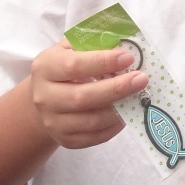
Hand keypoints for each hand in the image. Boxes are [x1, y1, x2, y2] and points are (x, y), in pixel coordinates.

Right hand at [29, 40, 146, 148]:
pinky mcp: (65, 140)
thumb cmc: (65, 67)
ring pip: (92, 121)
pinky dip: (115, 126)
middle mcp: (44, 97)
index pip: (74, 66)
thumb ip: (94, 45)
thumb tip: (126, 46)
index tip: (128, 57)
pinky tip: (127, 113)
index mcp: (45, 68)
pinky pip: (96, 137)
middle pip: (82, 97)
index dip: (103, 62)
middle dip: (116, 88)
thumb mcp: (72, 49)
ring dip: (120, 109)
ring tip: (138, 96)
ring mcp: (53, 122)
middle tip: (141, 79)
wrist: (46, 98)